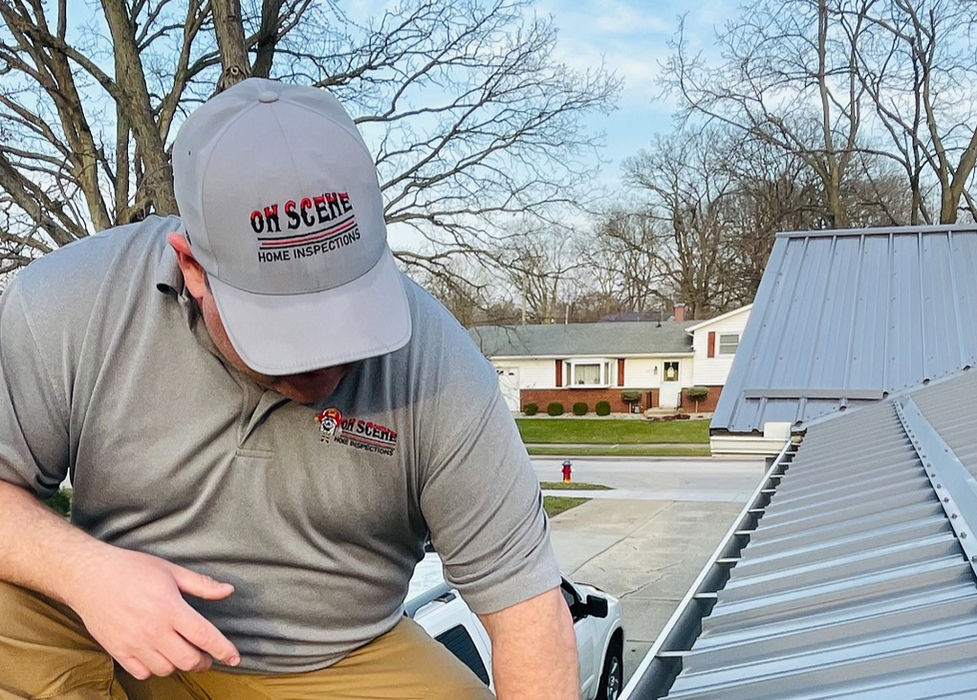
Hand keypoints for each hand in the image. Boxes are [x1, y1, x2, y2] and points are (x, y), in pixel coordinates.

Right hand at [68, 547, 239, 677]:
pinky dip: (154, 670)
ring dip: (179, 665)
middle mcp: (154, 630)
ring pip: (166, 669)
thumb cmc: (132, 569)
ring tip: (183, 653)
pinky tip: (158, 656)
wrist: (89, 576)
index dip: (224, 650)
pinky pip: (141, 673)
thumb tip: (228, 590)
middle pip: (188, 660)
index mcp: (171, 609)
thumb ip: (201, 585)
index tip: (235, 658)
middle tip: (207, 655)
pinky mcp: (117, 651)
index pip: (205, 636)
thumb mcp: (171, 570)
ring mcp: (134, 644)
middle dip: (204, 661)